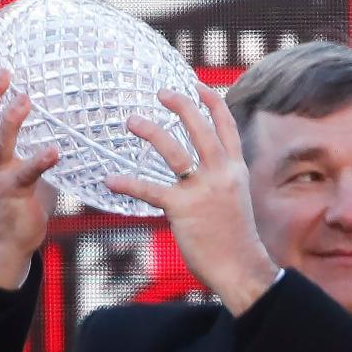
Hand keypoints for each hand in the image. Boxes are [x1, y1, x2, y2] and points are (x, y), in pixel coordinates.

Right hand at [0, 48, 58, 289]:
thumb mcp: (22, 165)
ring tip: (26, 99)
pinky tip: (55, 150)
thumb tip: (66, 122)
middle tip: (4, 70)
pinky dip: (40, 160)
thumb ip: (35, 143)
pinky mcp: (12, 192)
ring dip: (11, 119)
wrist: (9, 242)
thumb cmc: (19, 200)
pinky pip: (28, 173)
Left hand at [107, 82, 279, 314]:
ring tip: (132, 121)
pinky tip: (110, 180)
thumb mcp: (235, 199)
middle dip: (181, 105)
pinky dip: (128, 183)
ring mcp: (203, 190)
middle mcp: (222, 174)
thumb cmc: (234, 238)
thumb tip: (202, 168)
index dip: (212, 101)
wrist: (241, 266)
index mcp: (235, 170)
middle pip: (201, 127)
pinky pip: (151, 190)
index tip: (196, 84)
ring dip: (151, 132)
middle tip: (160, 92)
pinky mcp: (184, 209)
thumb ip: (221, 179)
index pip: (226, 126)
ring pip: (175, 151)